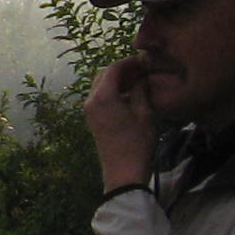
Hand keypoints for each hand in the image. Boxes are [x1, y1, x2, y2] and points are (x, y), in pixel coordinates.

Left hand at [84, 56, 158, 187]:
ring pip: (100, 85)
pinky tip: (129, 95)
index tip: (145, 61)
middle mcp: (90, 100)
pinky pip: (99, 97)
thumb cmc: (137, 143)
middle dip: (122, 70)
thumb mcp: (144, 114)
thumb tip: (141, 78)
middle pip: (104, 75)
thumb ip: (141, 90)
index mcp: (102, 96)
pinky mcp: (91, 119)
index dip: (130, 62)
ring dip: (117, 80)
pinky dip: (113, 91)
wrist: (123, 173)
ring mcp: (89, 110)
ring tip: (138, 81)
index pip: (113, 68)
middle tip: (142, 70)